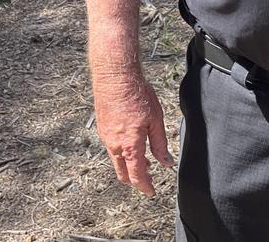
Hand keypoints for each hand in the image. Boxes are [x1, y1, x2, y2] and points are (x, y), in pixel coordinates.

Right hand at [93, 73, 173, 195]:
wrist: (115, 77)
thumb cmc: (136, 94)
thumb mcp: (155, 119)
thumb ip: (160, 143)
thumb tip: (166, 162)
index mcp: (130, 146)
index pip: (137, 175)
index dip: (145, 186)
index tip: (151, 191)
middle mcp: (115, 145)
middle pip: (123, 173)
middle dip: (135, 180)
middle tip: (147, 179)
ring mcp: (106, 137)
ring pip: (116, 161)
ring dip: (128, 166)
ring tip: (142, 161)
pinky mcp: (102, 128)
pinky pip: (111, 148)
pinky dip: (121, 153)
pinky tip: (131, 144)